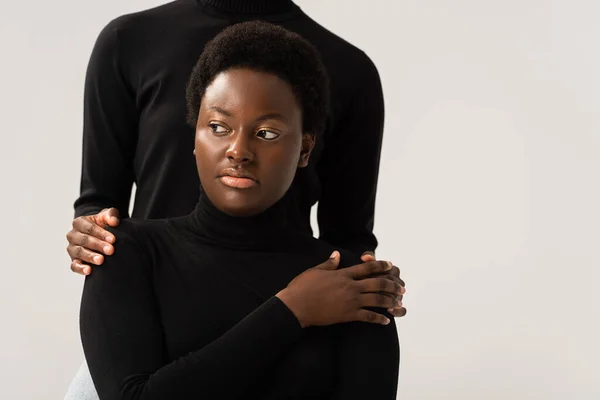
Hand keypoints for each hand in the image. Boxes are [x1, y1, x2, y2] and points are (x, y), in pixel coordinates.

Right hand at [66, 208, 119, 274]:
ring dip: (90, 257)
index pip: (89, 228)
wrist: (100, 235)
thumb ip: (111, 215)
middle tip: (111, 250)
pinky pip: (74, 265)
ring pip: (79, 253)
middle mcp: (72, 235)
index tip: (113, 239)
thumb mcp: (107, 216)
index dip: (101, 233)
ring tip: (101, 260)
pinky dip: (80, 268)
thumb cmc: (104, 224)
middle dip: (98, 245)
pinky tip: (89, 270)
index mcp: (79, 222)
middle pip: (84, 240)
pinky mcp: (73, 260)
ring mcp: (72, 248)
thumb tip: (114, 221)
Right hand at [276, 251, 403, 327]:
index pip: (367, 267)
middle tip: (401, 287)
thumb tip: (337, 255)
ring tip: (399, 303)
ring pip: (377, 299)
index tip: (390, 265)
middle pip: (377, 283)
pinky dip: (379, 319)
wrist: (296, 306)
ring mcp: (350, 301)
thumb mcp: (315, 271)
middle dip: (392, 284)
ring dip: (390, 301)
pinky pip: (368, 316)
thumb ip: (329, 264)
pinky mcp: (348, 315)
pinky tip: (386, 321)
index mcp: (343, 274)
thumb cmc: (302, 287)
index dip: (380, 265)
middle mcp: (350, 286)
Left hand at [361, 251, 406, 317]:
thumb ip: (366, 262)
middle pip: (396, 285)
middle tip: (377, 291)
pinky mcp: (397, 308)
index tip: (372, 276)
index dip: (383, 274)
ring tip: (384, 302)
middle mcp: (396, 283)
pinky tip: (389, 311)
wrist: (356, 296)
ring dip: (393, 300)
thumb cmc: (362, 280)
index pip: (393, 271)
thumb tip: (365, 257)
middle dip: (387, 288)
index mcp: (391, 271)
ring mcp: (397, 296)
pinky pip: (402, 310)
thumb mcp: (363, 270)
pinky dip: (398, 311)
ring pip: (400, 297)